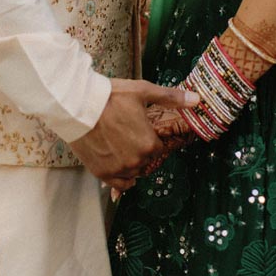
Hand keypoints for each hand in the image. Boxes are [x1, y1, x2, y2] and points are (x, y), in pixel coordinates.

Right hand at [70, 78, 198, 190]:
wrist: (78, 105)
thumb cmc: (111, 96)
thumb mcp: (143, 91)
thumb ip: (172, 98)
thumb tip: (197, 100)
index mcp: (149, 144)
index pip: (158, 147)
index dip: (150, 136)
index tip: (140, 126)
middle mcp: (136, 161)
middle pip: (146, 159)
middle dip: (140, 147)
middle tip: (127, 131)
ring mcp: (118, 169)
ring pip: (134, 171)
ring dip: (131, 160)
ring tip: (119, 142)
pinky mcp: (102, 173)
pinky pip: (121, 183)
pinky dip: (122, 176)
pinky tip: (118, 163)